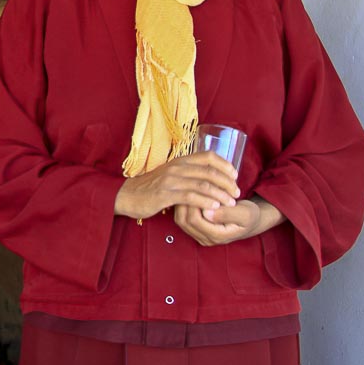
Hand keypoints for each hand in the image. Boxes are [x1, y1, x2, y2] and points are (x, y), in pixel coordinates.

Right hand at [113, 151, 238, 219]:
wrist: (126, 195)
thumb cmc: (150, 187)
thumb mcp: (169, 175)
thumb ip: (186, 174)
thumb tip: (206, 176)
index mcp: (179, 161)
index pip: (208, 156)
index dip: (225, 164)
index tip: (235, 175)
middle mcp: (176, 168)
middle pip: (209, 171)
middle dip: (227, 182)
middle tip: (237, 193)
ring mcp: (170, 180)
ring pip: (203, 185)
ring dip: (220, 194)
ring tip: (231, 203)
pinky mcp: (165, 194)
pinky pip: (191, 197)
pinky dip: (206, 202)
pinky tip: (214, 207)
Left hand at [174, 196, 284, 246]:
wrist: (250, 220)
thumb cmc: (249, 215)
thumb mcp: (245, 213)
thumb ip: (227, 214)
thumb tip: (207, 212)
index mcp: (218, 237)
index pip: (194, 219)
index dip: (193, 202)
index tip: (200, 189)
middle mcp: (206, 239)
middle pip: (183, 221)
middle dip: (184, 202)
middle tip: (189, 187)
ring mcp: (199, 235)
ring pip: (180, 219)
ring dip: (182, 203)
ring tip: (188, 190)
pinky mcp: (195, 229)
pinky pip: (182, 217)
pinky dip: (183, 205)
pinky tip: (188, 195)